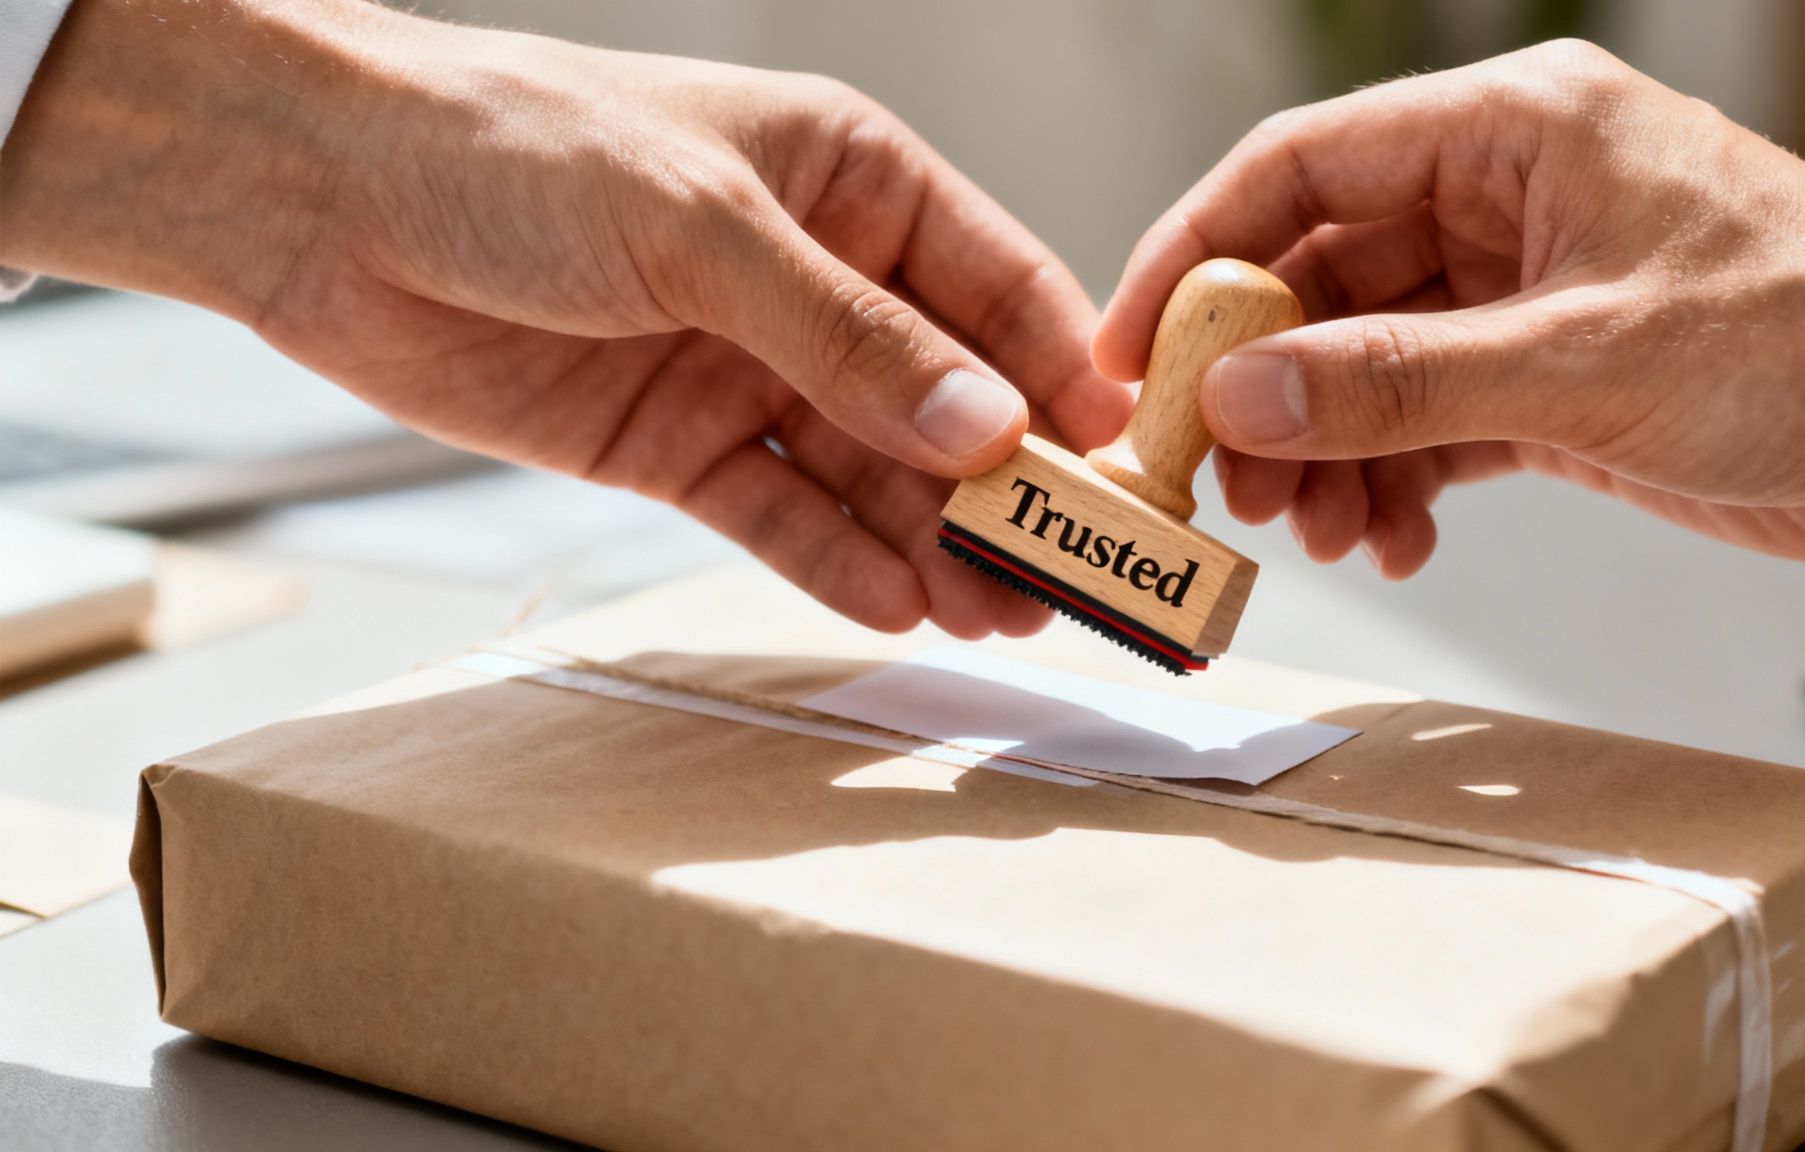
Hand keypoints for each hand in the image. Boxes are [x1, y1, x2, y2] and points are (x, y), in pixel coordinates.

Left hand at [0, 0, 1130, 634]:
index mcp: (855, 182)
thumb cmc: (511, 151)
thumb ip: (847, 336)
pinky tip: (894, 609)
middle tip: (1080, 586)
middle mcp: (819, 281)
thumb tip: (987, 430)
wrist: (320, 201)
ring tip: (1001, 618)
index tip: (1130, 479)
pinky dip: (835, 562)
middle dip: (1014, 493)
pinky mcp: (678, 444)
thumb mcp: (701, 231)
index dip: (1071, 385)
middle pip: (951, 403)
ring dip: (935, 544)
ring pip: (874, 475)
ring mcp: (750, 369)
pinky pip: (781, 515)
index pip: (1002, 291)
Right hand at [1097, 40, 1804, 576]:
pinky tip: (1391, 539)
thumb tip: (1244, 394)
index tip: (1136, 350)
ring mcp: (1529, 293)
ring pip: (1368, 362)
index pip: (1303, 169)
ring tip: (1315, 528)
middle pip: (1323, 277)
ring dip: (1326, 449)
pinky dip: (1395, 482)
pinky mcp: (1554, 379)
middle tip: (1218, 474)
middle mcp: (1510, 200)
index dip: (1198, 254)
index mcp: (1515, 132)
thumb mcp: (1578, 365)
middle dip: (1263, 383)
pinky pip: (1429, 423)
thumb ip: (1394, 382)